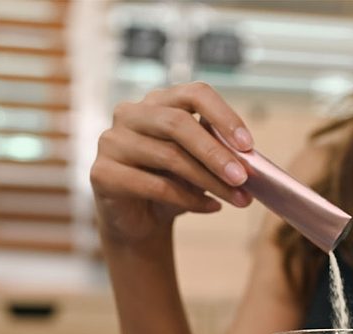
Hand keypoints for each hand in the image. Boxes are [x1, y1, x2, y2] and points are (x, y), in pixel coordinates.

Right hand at [90, 81, 254, 243]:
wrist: (140, 221)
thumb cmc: (173, 186)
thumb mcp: (201, 165)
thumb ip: (219, 154)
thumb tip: (250, 159)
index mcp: (158, 102)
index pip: (194, 93)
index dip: (224, 116)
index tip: (248, 145)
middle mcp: (130, 114)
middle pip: (178, 123)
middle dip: (216, 153)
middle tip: (243, 178)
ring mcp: (112, 141)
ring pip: (169, 156)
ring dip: (209, 182)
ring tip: (236, 199)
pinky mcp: (102, 173)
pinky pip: (155, 185)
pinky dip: (189, 200)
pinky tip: (210, 208)